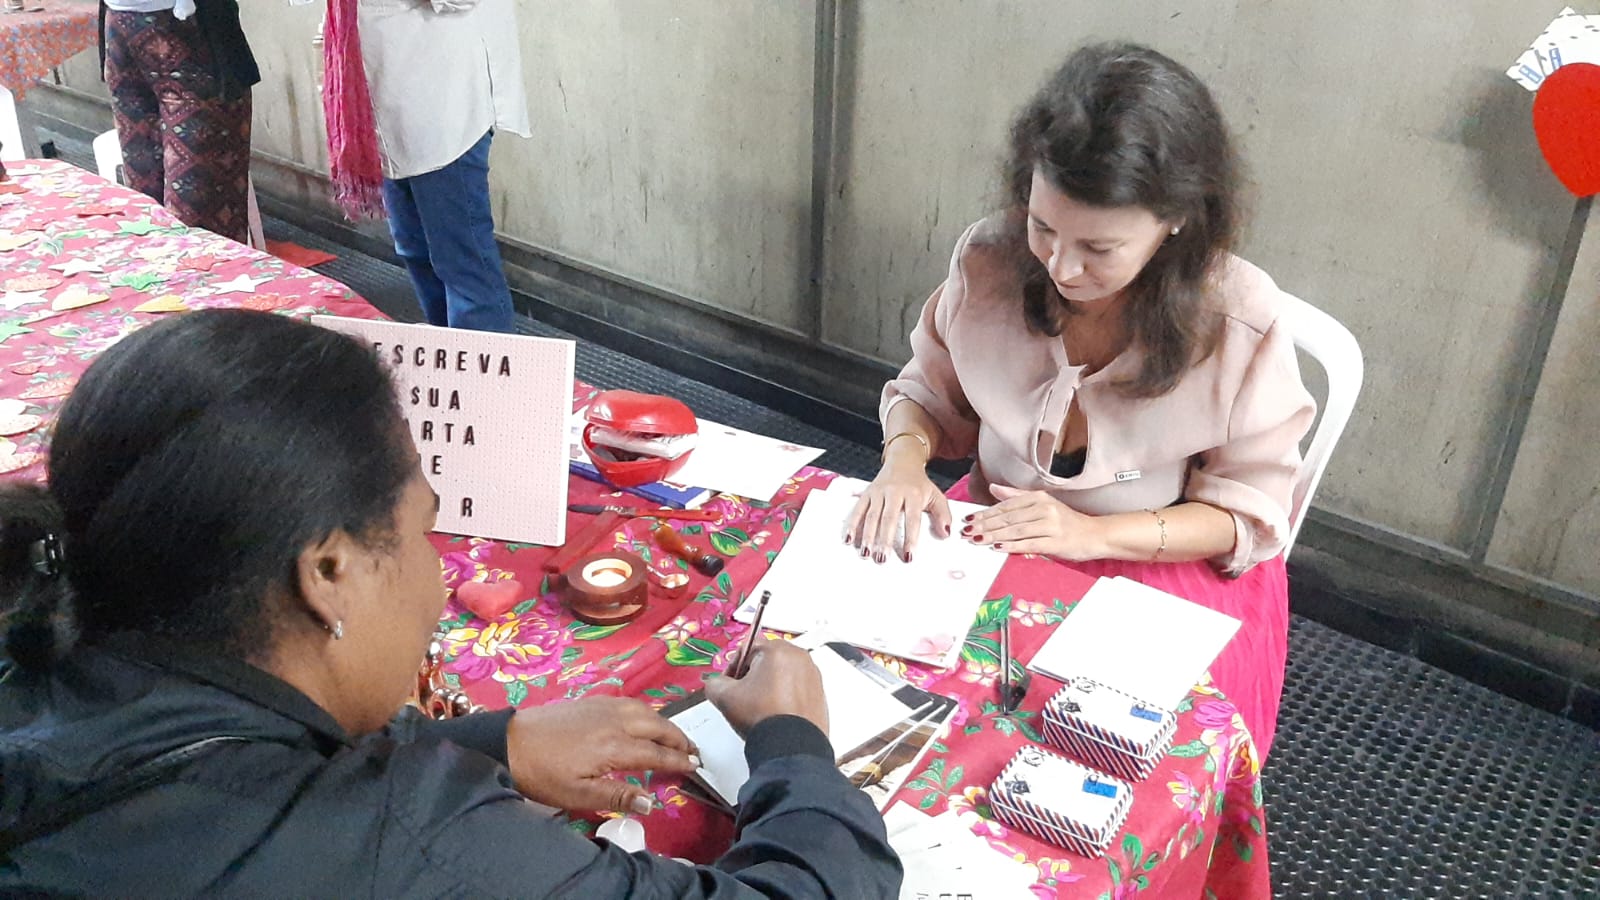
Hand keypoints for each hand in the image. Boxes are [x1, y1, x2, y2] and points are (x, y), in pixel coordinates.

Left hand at [505, 696, 698, 814]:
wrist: (510, 742)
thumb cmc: (544, 774)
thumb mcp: (578, 795)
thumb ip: (617, 797)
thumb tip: (651, 802)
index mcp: (615, 746)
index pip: (656, 754)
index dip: (678, 761)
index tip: (695, 767)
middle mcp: (616, 721)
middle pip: (658, 726)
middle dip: (679, 739)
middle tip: (694, 752)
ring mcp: (604, 707)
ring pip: (646, 711)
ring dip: (666, 724)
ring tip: (676, 737)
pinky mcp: (592, 700)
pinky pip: (631, 703)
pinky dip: (648, 712)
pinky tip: (646, 719)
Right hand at [705, 640, 827, 737]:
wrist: (791, 747)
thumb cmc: (763, 718)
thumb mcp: (725, 697)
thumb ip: (714, 682)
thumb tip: (716, 682)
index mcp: (777, 650)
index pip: (747, 649)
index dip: (733, 667)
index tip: (729, 683)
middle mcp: (799, 658)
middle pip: (767, 660)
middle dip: (752, 676)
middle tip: (743, 696)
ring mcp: (813, 676)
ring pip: (783, 674)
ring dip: (769, 686)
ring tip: (759, 707)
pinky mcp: (820, 694)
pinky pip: (797, 689)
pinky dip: (785, 697)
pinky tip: (775, 713)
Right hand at [844, 461, 952, 563]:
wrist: (903, 461)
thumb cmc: (918, 484)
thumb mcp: (935, 495)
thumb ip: (943, 515)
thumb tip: (946, 533)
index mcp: (913, 494)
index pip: (912, 519)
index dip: (910, 538)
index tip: (909, 555)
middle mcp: (894, 492)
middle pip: (888, 518)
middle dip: (885, 540)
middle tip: (883, 558)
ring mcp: (879, 492)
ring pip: (872, 516)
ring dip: (868, 536)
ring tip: (867, 553)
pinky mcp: (867, 493)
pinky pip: (858, 510)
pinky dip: (852, 524)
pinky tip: (849, 539)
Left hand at [963, 484, 1106, 560]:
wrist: (1095, 535)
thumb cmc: (1067, 522)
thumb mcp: (1043, 503)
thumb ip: (1016, 496)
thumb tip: (993, 488)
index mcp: (1038, 498)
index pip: (1006, 505)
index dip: (985, 513)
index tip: (968, 519)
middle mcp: (1044, 509)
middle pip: (1008, 518)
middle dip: (984, 525)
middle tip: (966, 531)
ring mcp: (1051, 525)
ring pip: (1015, 531)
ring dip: (993, 536)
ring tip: (976, 540)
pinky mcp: (1056, 542)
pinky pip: (1029, 544)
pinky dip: (1012, 546)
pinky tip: (998, 548)